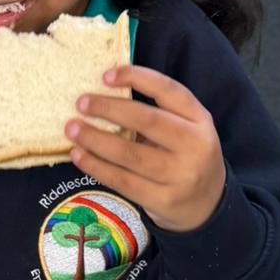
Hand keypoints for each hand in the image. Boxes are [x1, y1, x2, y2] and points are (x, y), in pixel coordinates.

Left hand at [65, 65, 225, 233]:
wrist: (208, 204)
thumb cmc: (185, 155)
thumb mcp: (187, 128)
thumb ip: (158, 111)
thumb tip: (105, 92)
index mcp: (200, 119)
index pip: (169, 90)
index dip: (137, 78)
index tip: (106, 75)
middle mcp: (195, 145)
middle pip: (147, 121)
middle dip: (109, 109)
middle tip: (81, 103)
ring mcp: (180, 175)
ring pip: (130, 154)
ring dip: (95, 139)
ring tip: (72, 129)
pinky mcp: (163, 200)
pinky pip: (122, 180)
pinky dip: (96, 166)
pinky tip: (79, 155)